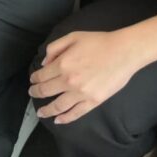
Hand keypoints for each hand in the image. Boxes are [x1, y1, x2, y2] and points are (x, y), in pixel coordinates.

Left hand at [30, 27, 148, 123]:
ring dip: (46, 110)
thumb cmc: (99, 42)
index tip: (33, 81)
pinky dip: (65, 118)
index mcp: (62, 64)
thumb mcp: (73, 36)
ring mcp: (81, 94)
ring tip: (41, 112)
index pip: (42, 76)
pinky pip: (75, 113)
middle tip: (32, 93)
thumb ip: (54, 48)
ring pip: (58, 106)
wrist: (123, 52)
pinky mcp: (93, 101)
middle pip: (46, 91)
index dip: (34, 79)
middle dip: (36, 93)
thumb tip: (44, 64)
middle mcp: (69, 81)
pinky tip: (58, 120)